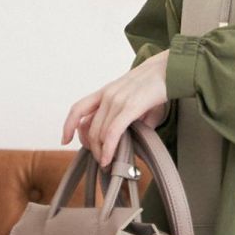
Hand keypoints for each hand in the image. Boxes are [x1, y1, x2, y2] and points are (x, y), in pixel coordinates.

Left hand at [61, 50, 170, 166]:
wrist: (169, 69)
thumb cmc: (156, 86)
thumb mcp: (137, 103)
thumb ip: (130, 121)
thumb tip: (132, 142)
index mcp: (105, 92)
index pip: (78, 109)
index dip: (69, 125)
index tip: (65, 140)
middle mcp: (107, 95)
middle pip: (89, 128)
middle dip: (92, 149)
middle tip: (100, 161)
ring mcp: (117, 100)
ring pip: (99, 133)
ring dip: (101, 152)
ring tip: (107, 164)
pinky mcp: (130, 107)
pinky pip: (112, 132)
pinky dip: (109, 149)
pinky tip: (109, 159)